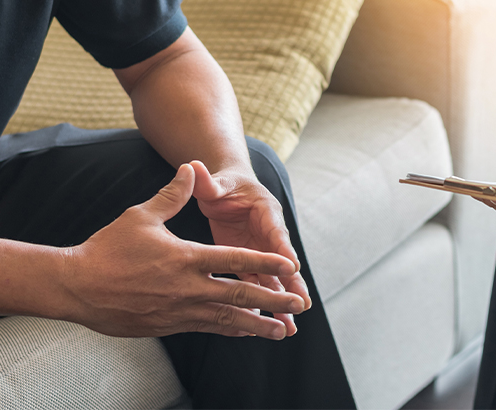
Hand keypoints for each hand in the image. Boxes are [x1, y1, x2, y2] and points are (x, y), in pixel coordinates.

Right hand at [60, 164, 304, 338]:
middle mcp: (189, 287)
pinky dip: (231, 330)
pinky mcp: (169, 325)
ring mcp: (180, 310)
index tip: (291, 267)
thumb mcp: (142, 216)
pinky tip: (246, 332)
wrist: (76, 286)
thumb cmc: (108, 249)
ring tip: (282, 331)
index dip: (267, 263)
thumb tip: (190, 168)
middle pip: (241, 295)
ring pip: (229, 319)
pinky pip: (209, 328)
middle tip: (298, 304)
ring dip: (259, 325)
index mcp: (187, 258)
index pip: (237, 260)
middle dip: (274, 300)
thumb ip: (172, 195)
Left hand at [190, 161, 309, 336]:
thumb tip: (194, 167)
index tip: (292, 268)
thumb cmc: (223, 184)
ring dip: (281, 302)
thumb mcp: (217, 182)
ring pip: (274, 280)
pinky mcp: (249, 263)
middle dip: (292, 285)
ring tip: (290, 327)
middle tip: (301, 305)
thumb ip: (208, 181)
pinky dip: (264, 304)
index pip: (276, 233)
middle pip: (282, 263)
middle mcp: (269, 234)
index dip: (284, 250)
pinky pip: (259, 285)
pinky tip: (267, 325)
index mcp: (265, 212)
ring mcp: (260, 251)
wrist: (226, 189)